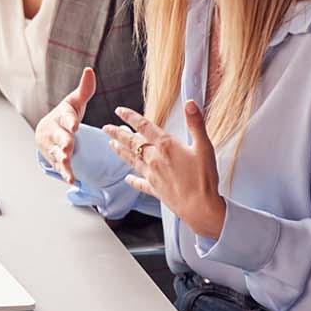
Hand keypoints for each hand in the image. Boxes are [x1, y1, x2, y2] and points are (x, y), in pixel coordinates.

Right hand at [37, 67, 97, 180]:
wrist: (46, 131)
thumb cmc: (65, 116)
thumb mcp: (74, 103)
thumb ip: (84, 89)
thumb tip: (89, 70)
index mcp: (61, 116)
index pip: (65, 118)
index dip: (69, 121)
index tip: (74, 125)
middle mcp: (54, 131)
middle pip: (58, 136)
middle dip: (63, 141)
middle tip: (68, 145)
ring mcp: (53, 146)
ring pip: (57, 152)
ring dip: (61, 158)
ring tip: (66, 162)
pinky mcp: (55, 159)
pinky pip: (60, 167)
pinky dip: (65, 173)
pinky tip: (71, 179)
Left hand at [102, 101, 226, 237]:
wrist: (200, 207)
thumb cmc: (204, 178)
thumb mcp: (204, 146)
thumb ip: (195, 123)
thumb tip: (190, 103)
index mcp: (166, 146)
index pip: (143, 126)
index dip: (130, 117)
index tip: (119, 111)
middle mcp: (154, 159)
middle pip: (131, 143)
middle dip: (117, 133)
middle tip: (106, 128)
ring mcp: (152, 175)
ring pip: (131, 159)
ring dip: (120, 151)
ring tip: (111, 145)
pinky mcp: (154, 189)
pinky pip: (139, 183)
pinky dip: (132, 180)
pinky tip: (127, 178)